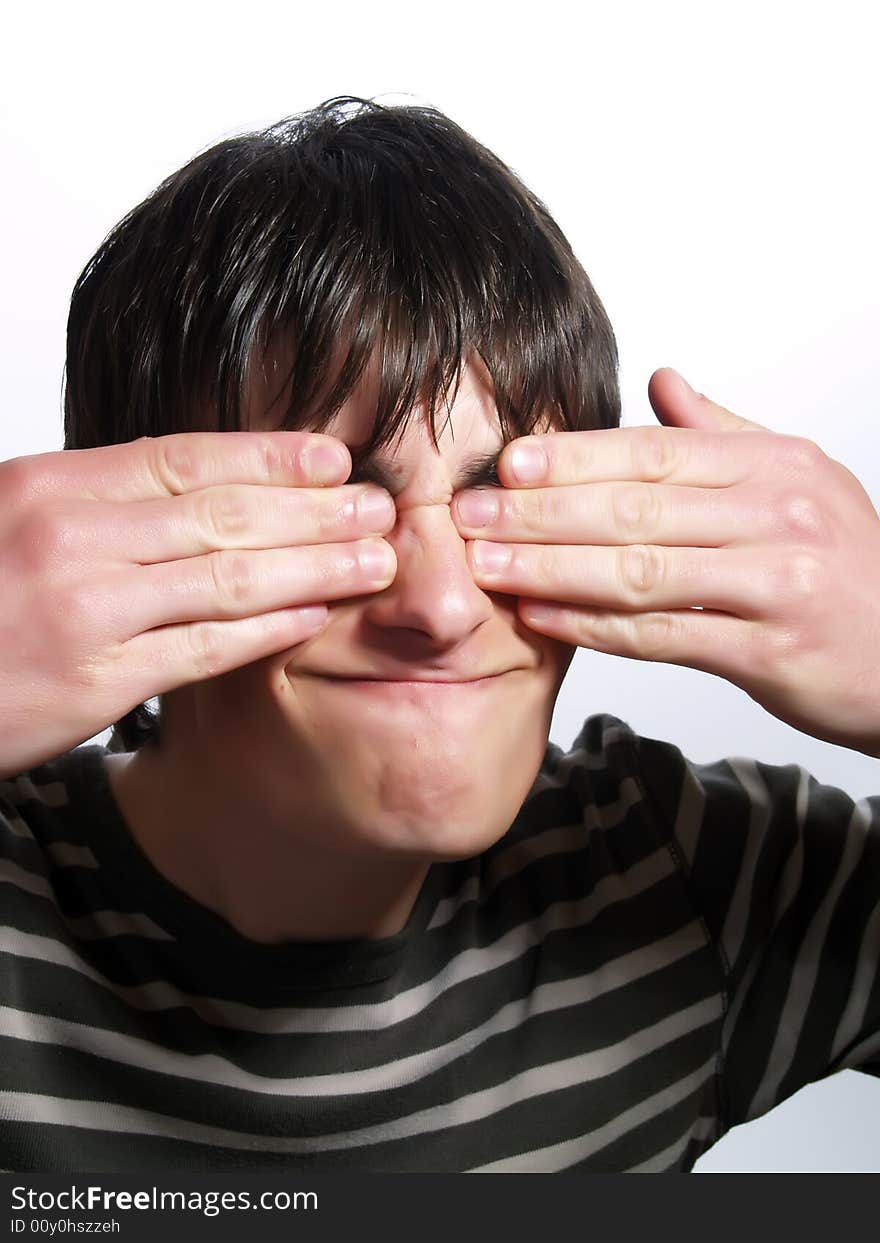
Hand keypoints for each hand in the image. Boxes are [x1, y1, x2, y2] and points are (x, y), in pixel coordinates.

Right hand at [0, 432, 395, 778]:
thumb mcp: (11, 522)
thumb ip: (94, 507)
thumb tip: (191, 493)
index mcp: (48, 487)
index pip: (181, 459)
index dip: (267, 455)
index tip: (332, 457)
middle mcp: (71, 539)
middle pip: (220, 513)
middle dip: (313, 508)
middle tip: (383, 505)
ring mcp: (85, 611)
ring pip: (226, 577)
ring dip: (312, 566)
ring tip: (374, 559)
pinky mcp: (95, 682)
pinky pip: (202, 648)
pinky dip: (266, 630)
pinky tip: (315, 616)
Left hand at [452, 369, 879, 758]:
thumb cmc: (847, 570)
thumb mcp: (800, 481)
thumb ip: (724, 432)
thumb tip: (659, 380)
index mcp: (776, 465)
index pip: (655, 453)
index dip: (574, 456)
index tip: (506, 462)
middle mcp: (778, 515)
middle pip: (636, 508)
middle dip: (541, 511)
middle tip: (469, 513)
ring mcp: (777, 585)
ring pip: (641, 572)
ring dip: (552, 569)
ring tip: (487, 566)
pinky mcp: (771, 653)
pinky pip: (665, 636)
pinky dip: (596, 629)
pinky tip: (542, 620)